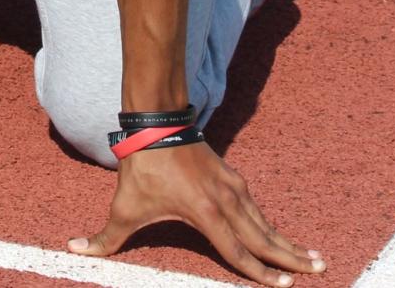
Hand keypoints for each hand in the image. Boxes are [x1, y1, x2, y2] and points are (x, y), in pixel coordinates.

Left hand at [69, 141, 323, 285]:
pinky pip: (256, 208)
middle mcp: (226, 201)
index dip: (259, 272)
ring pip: (265, 222)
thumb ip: (105, 237)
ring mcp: (233, 188)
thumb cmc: (142, 168)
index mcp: (205, 214)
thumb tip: (74, 249)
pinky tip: (280, 235)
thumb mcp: (123, 206)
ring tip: (313, 256)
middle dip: (292, 256)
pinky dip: (271, 224)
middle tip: (320, 268)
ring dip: (287, 240)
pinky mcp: (232, 178)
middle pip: (265, 236)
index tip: (283, 286)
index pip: (237, 251)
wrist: (157, 123)